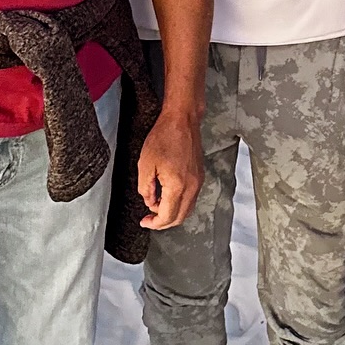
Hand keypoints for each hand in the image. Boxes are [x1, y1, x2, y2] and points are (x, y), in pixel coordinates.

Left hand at [137, 109, 204, 229]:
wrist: (182, 120)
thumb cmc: (164, 137)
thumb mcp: (145, 164)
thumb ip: (145, 188)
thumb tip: (149, 202)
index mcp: (177, 185)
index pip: (167, 216)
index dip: (154, 223)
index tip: (144, 221)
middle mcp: (191, 187)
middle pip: (180, 218)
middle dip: (163, 223)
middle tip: (149, 219)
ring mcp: (198, 182)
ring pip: (187, 210)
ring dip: (172, 214)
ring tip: (156, 207)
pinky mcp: (199, 176)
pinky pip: (190, 199)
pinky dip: (179, 204)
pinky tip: (167, 196)